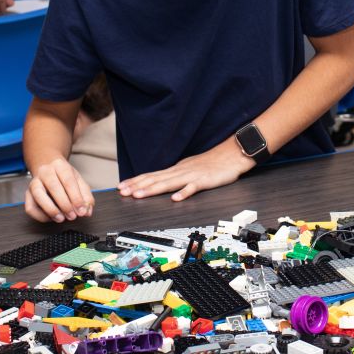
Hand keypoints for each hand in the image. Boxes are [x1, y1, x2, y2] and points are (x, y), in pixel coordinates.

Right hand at [24, 158, 94, 222]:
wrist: (47, 167)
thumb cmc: (64, 176)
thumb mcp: (78, 181)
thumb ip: (86, 196)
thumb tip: (87, 211)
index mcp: (60, 165)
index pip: (68, 181)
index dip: (76, 198)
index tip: (82, 211)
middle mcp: (45, 172)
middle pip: (54, 187)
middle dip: (65, 205)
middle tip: (73, 216)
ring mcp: (34, 183)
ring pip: (38, 195)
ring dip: (51, 210)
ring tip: (61, 218)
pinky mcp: (27, 195)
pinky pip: (30, 207)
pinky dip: (40, 216)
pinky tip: (51, 218)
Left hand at [118, 138, 253, 201]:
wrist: (232, 154)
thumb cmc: (211, 163)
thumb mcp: (188, 168)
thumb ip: (174, 176)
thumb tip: (159, 183)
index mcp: (176, 170)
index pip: (151, 175)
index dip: (135, 181)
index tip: (121, 186)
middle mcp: (180, 171)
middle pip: (155, 179)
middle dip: (137, 186)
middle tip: (122, 192)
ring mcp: (191, 175)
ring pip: (168, 183)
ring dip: (153, 189)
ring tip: (139, 195)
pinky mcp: (204, 180)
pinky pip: (193, 187)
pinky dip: (184, 192)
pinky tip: (175, 198)